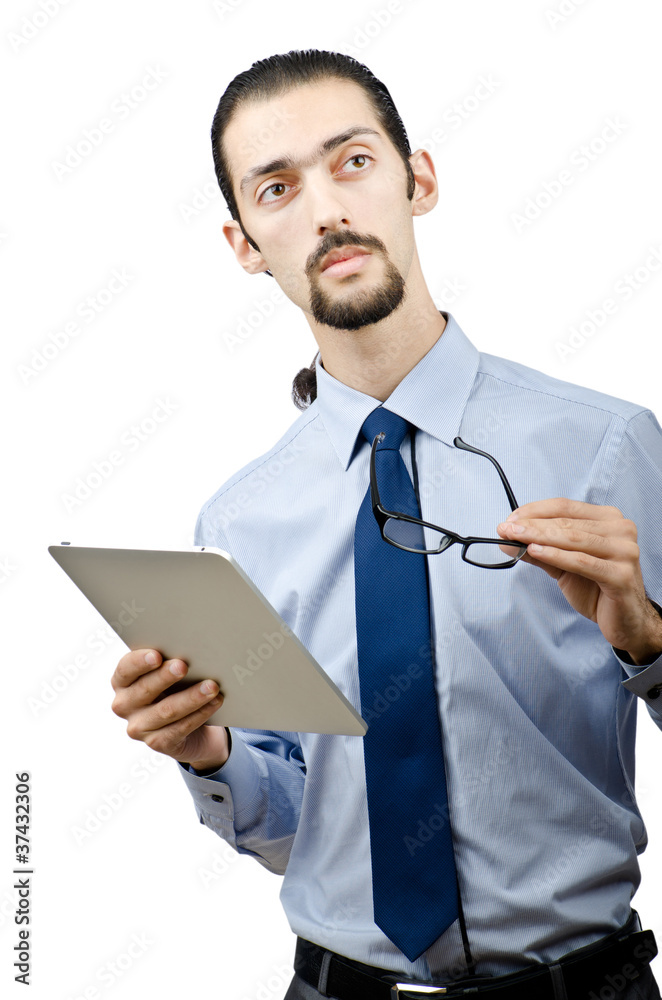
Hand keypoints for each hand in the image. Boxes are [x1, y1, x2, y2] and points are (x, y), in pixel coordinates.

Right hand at [111, 649, 229, 770]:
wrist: (187, 725)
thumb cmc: (174, 688)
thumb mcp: (167, 674)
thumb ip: (168, 662)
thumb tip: (190, 649)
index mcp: (122, 682)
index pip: (125, 669)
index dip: (139, 662)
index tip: (156, 655)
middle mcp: (124, 705)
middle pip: (145, 689)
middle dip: (166, 677)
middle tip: (183, 666)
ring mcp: (139, 727)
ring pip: (167, 710)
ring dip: (191, 697)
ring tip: (211, 686)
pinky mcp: (157, 743)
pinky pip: (180, 728)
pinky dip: (200, 713)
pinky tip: (214, 702)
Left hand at [496, 498, 661, 663]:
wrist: (626, 621)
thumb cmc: (597, 589)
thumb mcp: (564, 565)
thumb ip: (539, 549)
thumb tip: (507, 539)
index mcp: (609, 520)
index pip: (566, 507)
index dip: (534, 511)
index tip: (510, 519)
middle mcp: (621, 530)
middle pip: (567, 522)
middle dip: (531, 525)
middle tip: (505, 529)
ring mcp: (624, 551)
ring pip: (573, 539)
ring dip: (538, 537)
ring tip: (514, 538)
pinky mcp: (621, 575)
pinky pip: (582, 562)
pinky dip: (555, 556)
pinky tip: (535, 552)